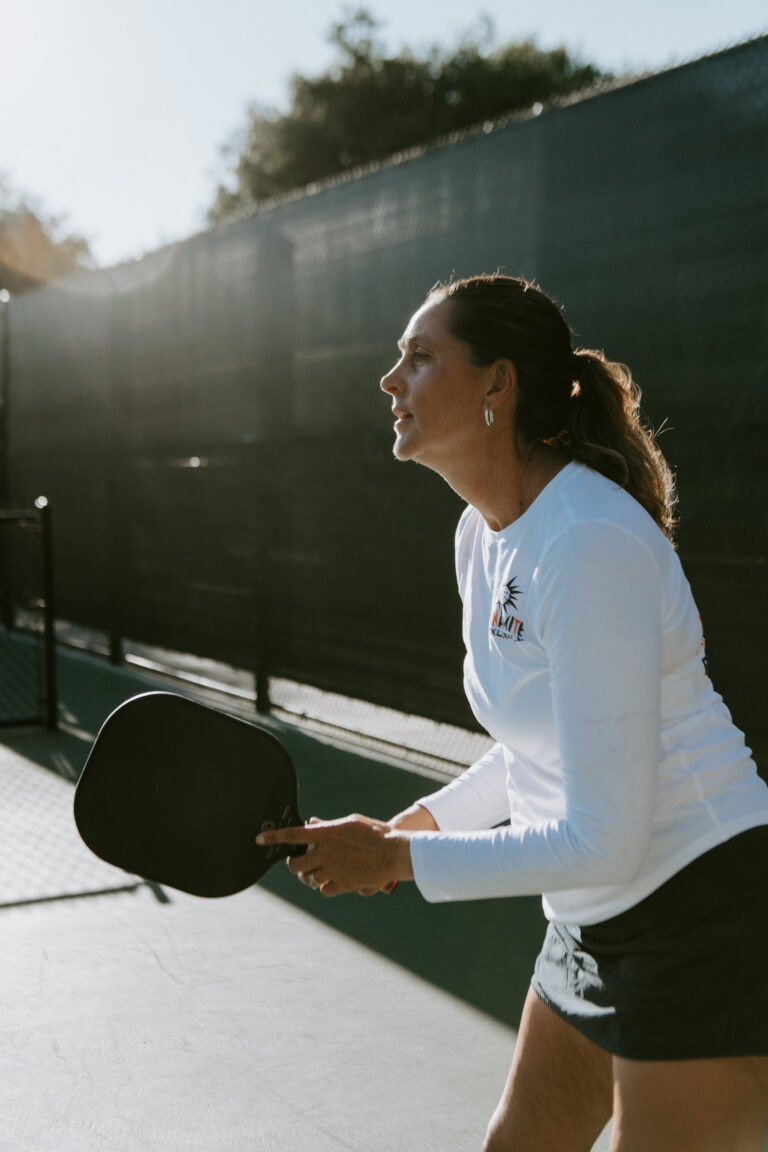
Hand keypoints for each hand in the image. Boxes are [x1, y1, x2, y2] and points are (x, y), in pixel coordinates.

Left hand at [256, 813, 413, 896]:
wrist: (394, 853)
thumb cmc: (375, 834)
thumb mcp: (351, 822)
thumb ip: (329, 826)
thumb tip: (312, 825)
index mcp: (327, 834)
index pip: (293, 835)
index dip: (273, 837)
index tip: (259, 839)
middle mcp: (326, 852)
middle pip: (295, 864)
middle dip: (295, 864)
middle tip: (302, 862)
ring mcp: (333, 870)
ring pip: (308, 878)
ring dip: (310, 876)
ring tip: (320, 871)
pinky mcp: (342, 885)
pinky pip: (323, 890)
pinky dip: (325, 886)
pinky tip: (334, 880)